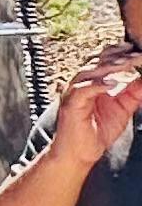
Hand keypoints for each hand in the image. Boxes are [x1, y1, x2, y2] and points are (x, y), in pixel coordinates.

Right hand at [53, 52, 141, 168]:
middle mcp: (81, 84)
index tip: (136, 50)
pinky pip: (82, 90)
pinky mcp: (70, 105)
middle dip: (116, 56)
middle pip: (96, 61)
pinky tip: (112, 84)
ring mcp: (74, 93)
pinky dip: (97, 85)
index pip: (105, 61)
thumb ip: (133, 94)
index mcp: (92, 82)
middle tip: (133, 53)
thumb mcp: (122, 110)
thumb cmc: (96, 133)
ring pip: (89, 72)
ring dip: (107, 67)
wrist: (79, 155)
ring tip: (125, 63)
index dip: (120, 54)